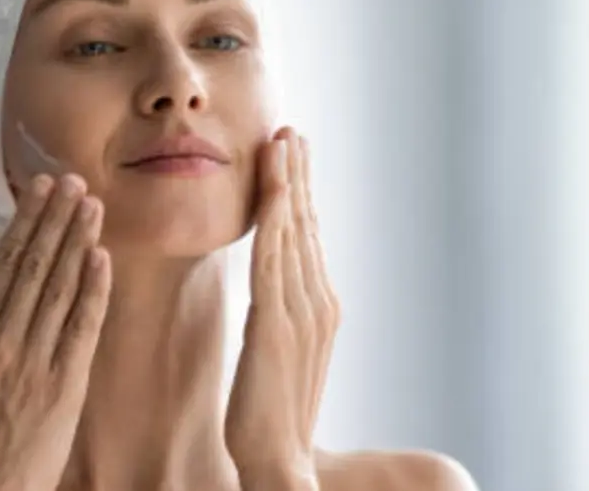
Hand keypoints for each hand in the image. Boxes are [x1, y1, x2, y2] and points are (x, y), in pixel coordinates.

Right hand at [0, 174, 111, 490]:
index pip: (3, 264)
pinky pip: (83, 326)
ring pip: (61, 289)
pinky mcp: (67, 383)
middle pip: (35, 266)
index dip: (25, 221)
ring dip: (78, 242)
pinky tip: (103, 258)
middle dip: (56, 218)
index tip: (41, 188)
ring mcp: (36, 361)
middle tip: (74, 180)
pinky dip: (94, 290)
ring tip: (93, 205)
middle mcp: (2, 341)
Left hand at [225, 128, 339, 490]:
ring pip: (292, 231)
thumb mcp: (279, 353)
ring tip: (282, 140)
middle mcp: (317, 302)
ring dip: (287, 183)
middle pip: (305, 225)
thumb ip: (280, 315)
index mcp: (318, 308)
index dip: (299, 194)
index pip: (306, 238)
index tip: (292, 155)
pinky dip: (274, 216)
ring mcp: (302, 312)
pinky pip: (273, 257)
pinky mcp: (276, 324)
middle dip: (298, 176)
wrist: (279, 461)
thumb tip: (273, 290)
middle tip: (292, 131)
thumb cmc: (271, 413)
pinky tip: (271, 185)